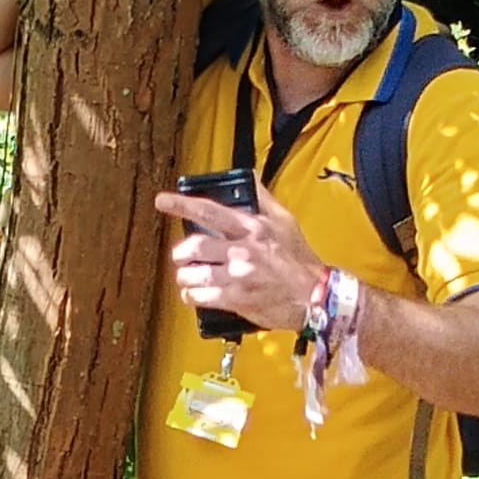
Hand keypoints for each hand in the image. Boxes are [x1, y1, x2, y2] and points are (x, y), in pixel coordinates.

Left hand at [154, 181, 324, 332]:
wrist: (315, 296)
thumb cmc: (300, 260)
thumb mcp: (285, 221)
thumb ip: (263, 198)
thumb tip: (249, 178)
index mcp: (252, 228)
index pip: (210, 212)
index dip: (182, 205)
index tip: (163, 201)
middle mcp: (242, 251)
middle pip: (195, 247)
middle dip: (181, 253)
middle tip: (181, 256)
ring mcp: (238, 276)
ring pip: (194, 275)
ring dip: (185, 277)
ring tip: (188, 277)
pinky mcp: (237, 299)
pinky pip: (201, 297)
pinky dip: (192, 296)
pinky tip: (194, 294)